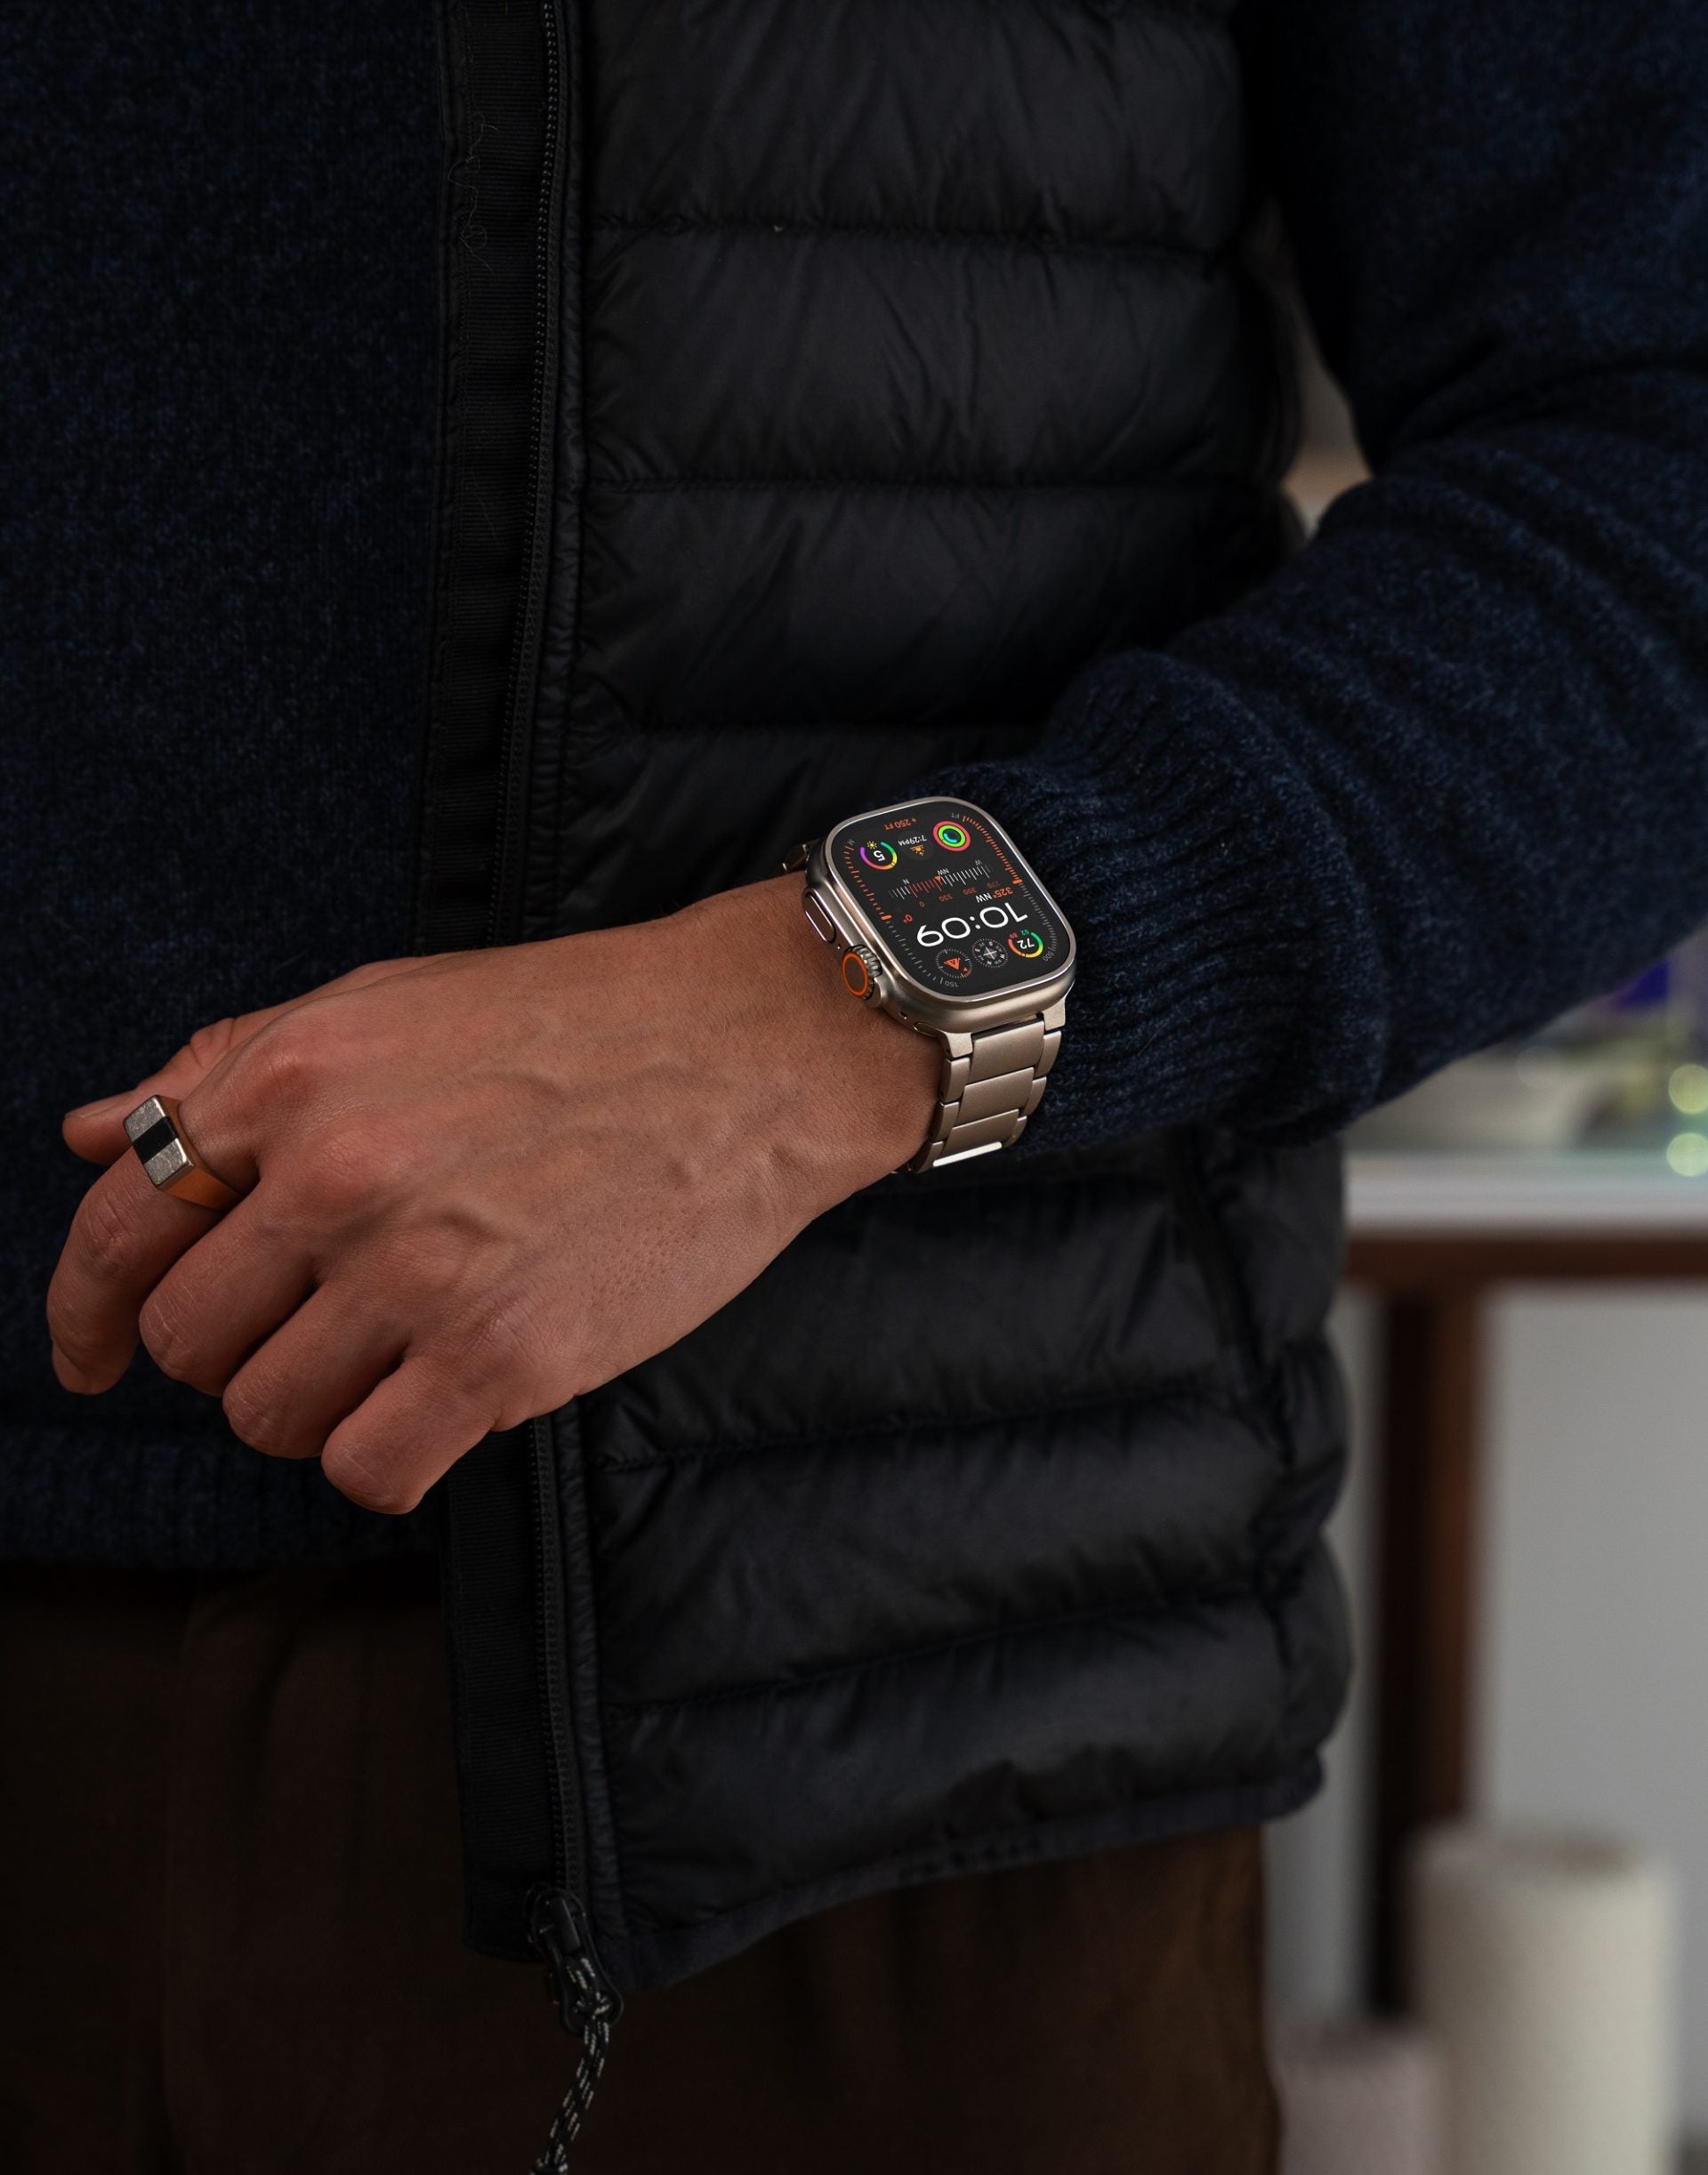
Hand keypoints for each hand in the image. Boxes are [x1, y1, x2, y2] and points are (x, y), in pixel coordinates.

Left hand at [47, 878, 938, 1512]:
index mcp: (293, 1078)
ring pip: (270, 1417)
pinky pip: (368, 1472)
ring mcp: (421, 1271)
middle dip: (231, 1354)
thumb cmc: (569, 1020)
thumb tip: (89, 1135)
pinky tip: (436, 1408)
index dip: (83, 1312)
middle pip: (189, 1342)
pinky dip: (385, 1458)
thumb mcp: (379, 1003)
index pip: (120, 1226)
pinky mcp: (507, 1357)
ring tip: (392, 1356)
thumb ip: (226, 1068)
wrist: (749, 1049)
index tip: (91, 1358)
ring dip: (314, 1407)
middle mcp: (338, 1175)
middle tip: (310, 1331)